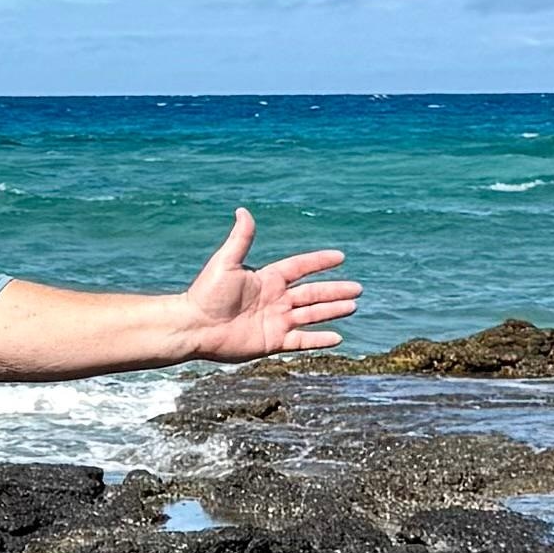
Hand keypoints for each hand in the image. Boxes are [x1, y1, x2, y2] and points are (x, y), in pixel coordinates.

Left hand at [178, 216, 360, 362]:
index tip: (340, 257)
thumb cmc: (206, 294)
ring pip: (312, 314)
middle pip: (313, 292)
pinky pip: (302, 340)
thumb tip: (242, 210)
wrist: (195, 327)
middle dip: (335, 290)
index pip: (300, 267)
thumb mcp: (226, 262)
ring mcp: (276, 320)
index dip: (319, 262)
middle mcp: (275, 299)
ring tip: (353, 306)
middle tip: (358, 288)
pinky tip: (338, 338)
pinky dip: (320, 340)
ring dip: (332, 310)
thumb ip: (240, 239)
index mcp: (267, 278)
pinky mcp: (273, 341)